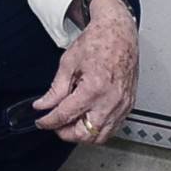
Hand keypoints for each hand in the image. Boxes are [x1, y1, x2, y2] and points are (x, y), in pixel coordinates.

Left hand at [37, 0, 138, 144]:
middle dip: (66, 133)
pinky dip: (98, 128)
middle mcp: (110, 100)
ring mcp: (122, 105)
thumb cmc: (98, 42)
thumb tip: (44, 105)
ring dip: (82, 133)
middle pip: (85, 134)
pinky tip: (88, 117)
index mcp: (94, 88)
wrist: (119, 33)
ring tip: (71, 121)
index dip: (49, 121)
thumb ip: (55, 89)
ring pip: (100, 137)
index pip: (66, 115)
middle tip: (56, 124)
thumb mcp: (68, 62)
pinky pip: (113, 128)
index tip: (42, 122)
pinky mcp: (128, 105)